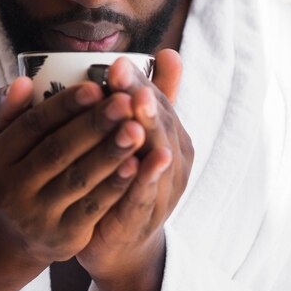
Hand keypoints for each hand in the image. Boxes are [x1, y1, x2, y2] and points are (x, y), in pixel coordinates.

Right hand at [0, 76, 146, 267]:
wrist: (12, 238)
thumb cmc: (10, 172)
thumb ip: (7, 108)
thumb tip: (24, 81)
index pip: (31, 125)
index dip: (64, 106)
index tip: (95, 86)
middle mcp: (11, 189)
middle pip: (57, 151)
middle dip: (94, 125)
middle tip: (125, 101)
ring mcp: (37, 216)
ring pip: (79, 178)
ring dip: (111, 153)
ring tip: (138, 128)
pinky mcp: (64, 237)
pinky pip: (94, 207)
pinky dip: (116, 185)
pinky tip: (138, 164)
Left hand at [77, 49, 193, 283]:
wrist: (122, 239)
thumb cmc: (128, 174)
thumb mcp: (141, 132)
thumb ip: (152, 95)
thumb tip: (169, 51)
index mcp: (170, 133)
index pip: (158, 101)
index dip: (138, 81)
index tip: (117, 62)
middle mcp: (173, 157)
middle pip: (159, 124)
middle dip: (142, 99)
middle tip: (122, 77)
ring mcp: (164, 189)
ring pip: (157, 156)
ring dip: (147, 131)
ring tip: (135, 109)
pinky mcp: (146, 218)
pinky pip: (146, 196)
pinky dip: (144, 179)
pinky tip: (139, 161)